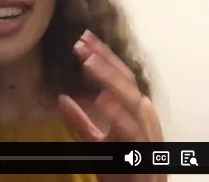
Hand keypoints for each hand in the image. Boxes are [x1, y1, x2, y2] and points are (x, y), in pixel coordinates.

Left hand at [59, 30, 165, 181]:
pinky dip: (118, 114)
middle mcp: (145, 121)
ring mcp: (147, 137)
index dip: (103, 57)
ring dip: (110, 79)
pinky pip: (132, 132)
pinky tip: (102, 98)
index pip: (120, 78)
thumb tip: (61, 98)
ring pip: (131, 100)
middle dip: (105, 61)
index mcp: (135, 114)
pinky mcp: (145, 156)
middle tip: (80, 43)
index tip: (83, 39)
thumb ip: (81, 123)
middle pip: (127, 82)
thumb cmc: (122, 171)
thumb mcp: (97, 144)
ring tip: (88, 62)